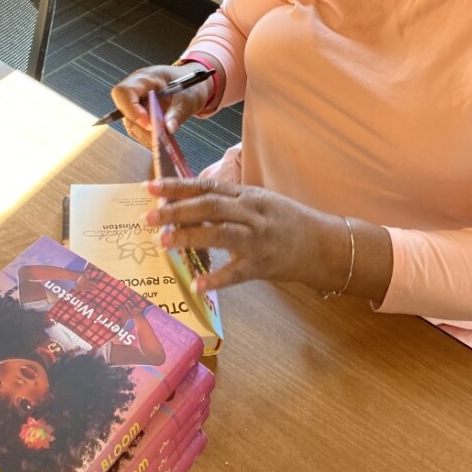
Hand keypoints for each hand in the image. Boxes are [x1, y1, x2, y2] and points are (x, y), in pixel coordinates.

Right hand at [110, 64, 213, 147]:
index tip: (149, 124)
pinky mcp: (140, 113)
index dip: (131, 110)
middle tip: (160, 138)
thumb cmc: (189, 84)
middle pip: (125, 111)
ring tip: (163, 141)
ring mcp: (136, 102)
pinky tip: (161, 140)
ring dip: (145, 135)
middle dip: (141, 127)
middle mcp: (136, 90)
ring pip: (130, 122)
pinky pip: (137, 127)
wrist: (192, 83)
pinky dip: (148, 136)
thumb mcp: (188, 98)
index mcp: (145, 78)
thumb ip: (178, 112)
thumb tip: (168, 128)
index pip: (124, 92)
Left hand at [145, 177, 348, 293]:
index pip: (207, 187)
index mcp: (247, 196)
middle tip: (148, 216)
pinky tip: (197, 285)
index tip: (151, 187)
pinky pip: (237, 273)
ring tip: (163, 241)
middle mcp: (251, 213)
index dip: (177, 186)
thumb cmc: (287, 222)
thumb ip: (229, 202)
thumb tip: (189, 204)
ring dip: (189, 236)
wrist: (323, 244)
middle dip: (176, 210)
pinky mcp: (263, 265)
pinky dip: (217, 279)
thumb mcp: (259, 202)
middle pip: (209, 207)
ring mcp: (258, 239)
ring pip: (220, 233)